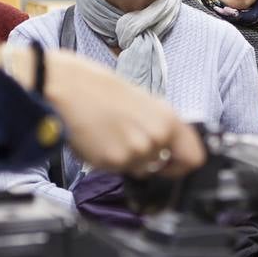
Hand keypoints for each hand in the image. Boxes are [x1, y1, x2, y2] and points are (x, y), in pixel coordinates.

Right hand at [40, 48, 205, 176]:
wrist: (63, 87)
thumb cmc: (96, 87)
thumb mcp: (140, 99)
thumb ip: (157, 123)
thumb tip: (167, 141)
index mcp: (167, 118)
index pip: (194, 158)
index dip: (184, 164)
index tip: (174, 163)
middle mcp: (156, 137)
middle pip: (162, 166)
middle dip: (148, 158)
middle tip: (127, 137)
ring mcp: (135, 152)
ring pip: (139, 168)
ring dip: (127, 158)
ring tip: (110, 134)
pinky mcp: (112, 162)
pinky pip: (117, 169)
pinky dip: (108, 159)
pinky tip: (98, 139)